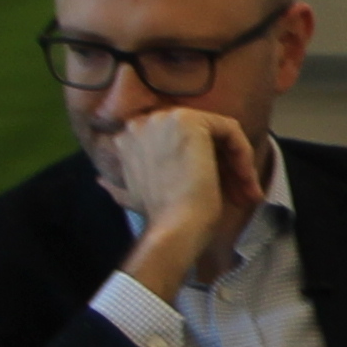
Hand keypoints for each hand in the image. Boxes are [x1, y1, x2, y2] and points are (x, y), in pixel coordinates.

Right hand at [108, 109, 262, 299]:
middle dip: (222, 163)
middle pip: (199, 135)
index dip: (199, 163)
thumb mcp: (129, 196)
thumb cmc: (158, 217)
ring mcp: (165, 119)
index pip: (176, 139)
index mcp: (127, 137)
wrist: (173, 227)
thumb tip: (101, 181)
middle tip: (238, 191)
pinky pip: (230, 129)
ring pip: (217, 132)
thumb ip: (116, 183)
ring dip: (236, 163)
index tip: (215, 188)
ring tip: (246, 191)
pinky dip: (243, 154)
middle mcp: (143, 121)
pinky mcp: (191, 122)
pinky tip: (246, 181)